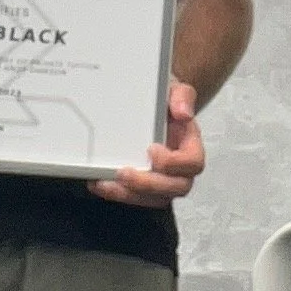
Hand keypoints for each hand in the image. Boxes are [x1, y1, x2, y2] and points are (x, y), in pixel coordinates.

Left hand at [91, 79, 205, 206]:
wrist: (153, 107)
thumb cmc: (165, 102)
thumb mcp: (174, 90)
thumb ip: (182, 97)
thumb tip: (183, 113)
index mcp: (191, 147)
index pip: (192, 163)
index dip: (173, 162)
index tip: (151, 149)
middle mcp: (181, 170)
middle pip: (174, 188)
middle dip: (147, 184)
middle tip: (123, 173)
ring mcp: (163, 182)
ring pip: (154, 200)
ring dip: (129, 195)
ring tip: (105, 183)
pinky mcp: (144, 188)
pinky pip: (135, 198)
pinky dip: (116, 194)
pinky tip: (98, 182)